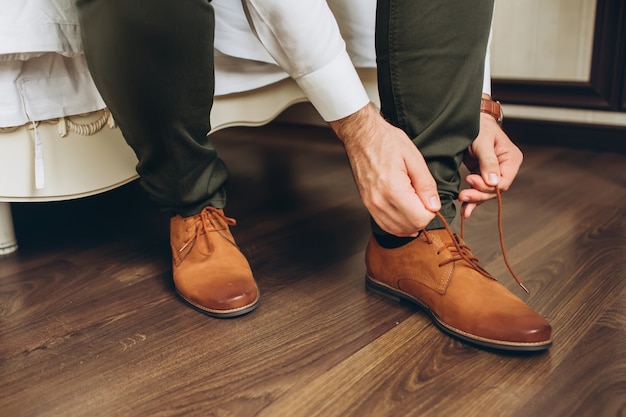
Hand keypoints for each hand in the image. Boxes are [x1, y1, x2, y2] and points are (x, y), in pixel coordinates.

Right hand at [329, 103, 439, 235]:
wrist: (362, 135)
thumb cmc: (386, 141)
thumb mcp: (414, 158)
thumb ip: (426, 185)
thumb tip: (434, 206)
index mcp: (394, 190)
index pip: (420, 218)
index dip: (430, 211)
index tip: (429, 198)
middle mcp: (380, 201)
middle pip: (409, 227)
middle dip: (421, 218)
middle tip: (423, 200)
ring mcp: (371, 205)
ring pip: (397, 230)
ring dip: (410, 223)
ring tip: (413, 205)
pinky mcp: (367, 204)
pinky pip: (384, 225)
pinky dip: (397, 225)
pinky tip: (404, 215)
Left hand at [459, 110, 522, 217]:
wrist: (467, 121)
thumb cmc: (478, 127)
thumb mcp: (483, 142)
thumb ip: (488, 161)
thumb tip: (493, 182)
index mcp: (511, 159)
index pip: (503, 181)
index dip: (488, 186)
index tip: (471, 181)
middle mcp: (504, 169)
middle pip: (494, 190)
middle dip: (479, 194)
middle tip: (463, 195)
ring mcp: (493, 174)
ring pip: (486, 193)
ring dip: (474, 200)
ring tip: (463, 206)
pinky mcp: (480, 176)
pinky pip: (478, 190)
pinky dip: (471, 200)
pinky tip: (465, 210)